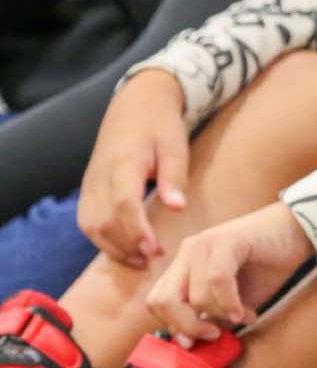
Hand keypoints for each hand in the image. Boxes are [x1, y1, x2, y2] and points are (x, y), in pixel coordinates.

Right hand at [77, 70, 190, 268]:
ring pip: (91, 226)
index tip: (155, 250)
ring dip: (113, 248)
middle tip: (154, 260)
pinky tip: (127, 249)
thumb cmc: (160, 127)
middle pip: (103, 221)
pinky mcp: (88, 190)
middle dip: (126, 246)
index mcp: (123, 163)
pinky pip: (88, 222)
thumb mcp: (175, 146)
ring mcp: (89, 184)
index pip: (124, 204)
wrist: (134, 106)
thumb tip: (177, 208)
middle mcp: (99, 176)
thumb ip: (175, 177)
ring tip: (142, 260)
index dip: (137, 230)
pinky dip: (103, 240)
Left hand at [145, 203, 312, 342]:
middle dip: (187, 325)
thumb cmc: (268, 266)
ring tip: (243, 315)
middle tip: (214, 333)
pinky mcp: (225, 239)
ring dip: (220, 314)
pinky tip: (245, 310)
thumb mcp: (234, 300)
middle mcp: (187, 252)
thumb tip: (189, 341)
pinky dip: (230, 303)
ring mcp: (204, 243)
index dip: (175, 325)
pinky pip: (217, 281)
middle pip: (162, 301)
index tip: (201, 339)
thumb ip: (210, 316)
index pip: (156, 302)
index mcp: (185, 264)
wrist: (300, 232)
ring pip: (193, 296)